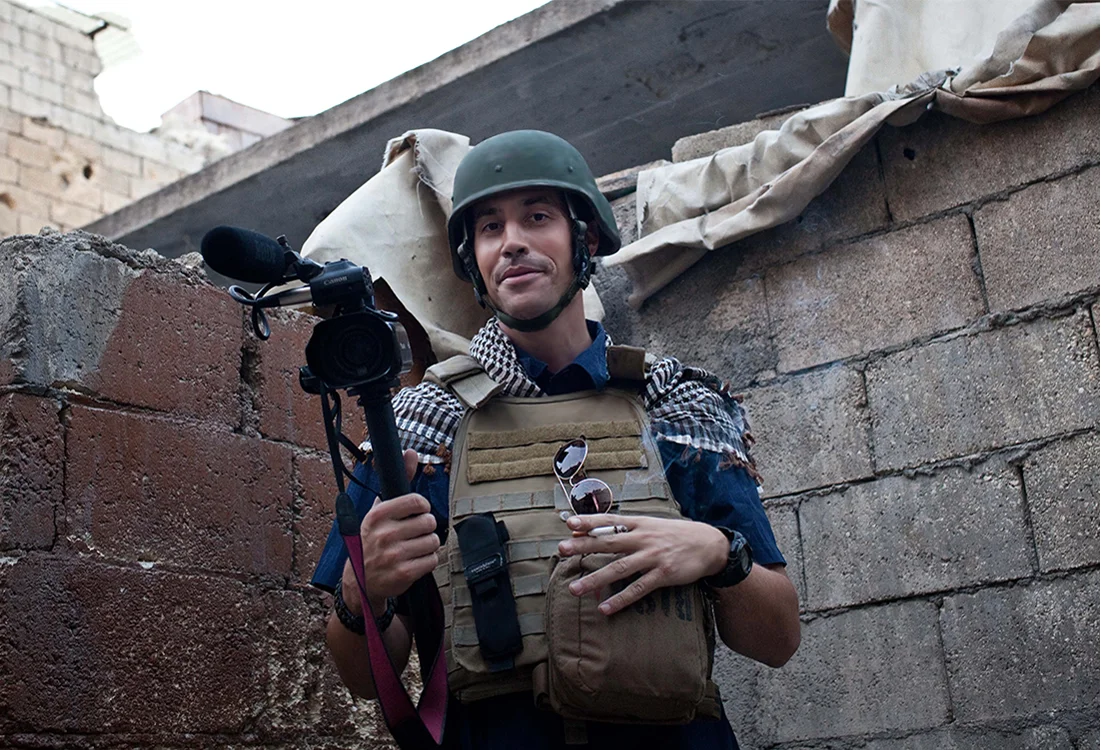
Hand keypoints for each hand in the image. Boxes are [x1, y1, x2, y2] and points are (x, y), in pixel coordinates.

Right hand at [341, 449, 439, 615]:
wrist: (360, 580)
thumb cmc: (373, 539)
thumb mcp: (380, 509)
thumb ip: (400, 480)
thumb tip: (411, 451)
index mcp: (378, 515)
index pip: (417, 501)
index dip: (423, 507)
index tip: (417, 512)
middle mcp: (385, 534)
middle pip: (429, 522)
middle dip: (426, 528)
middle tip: (415, 533)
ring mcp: (394, 555)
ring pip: (433, 541)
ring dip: (428, 545)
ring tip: (414, 547)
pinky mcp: (403, 573)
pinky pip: (433, 560)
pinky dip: (428, 560)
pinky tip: (415, 560)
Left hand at [557, 513, 728, 615]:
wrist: (709, 545)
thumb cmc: (674, 535)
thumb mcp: (651, 526)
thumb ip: (625, 529)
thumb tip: (597, 532)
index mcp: (639, 524)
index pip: (610, 520)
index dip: (590, 521)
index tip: (569, 523)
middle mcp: (644, 538)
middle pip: (609, 542)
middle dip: (584, 546)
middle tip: (562, 549)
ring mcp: (653, 557)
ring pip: (619, 568)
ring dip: (595, 579)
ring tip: (575, 589)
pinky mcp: (663, 575)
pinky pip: (638, 589)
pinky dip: (620, 599)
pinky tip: (605, 608)